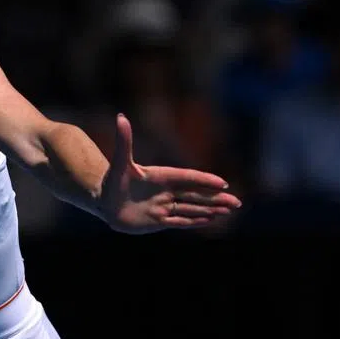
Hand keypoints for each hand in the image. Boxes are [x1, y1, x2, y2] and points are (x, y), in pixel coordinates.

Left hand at [99, 113, 240, 233]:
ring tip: (229, 209)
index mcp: (160, 176)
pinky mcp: (158, 220)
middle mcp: (165, 191)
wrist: (103, 200)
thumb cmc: (111, 180)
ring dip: (210, 209)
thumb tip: (120, 117)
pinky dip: (195, 221)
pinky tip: (210, 219)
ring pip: (192, 208)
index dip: (203, 181)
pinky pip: (180, 221)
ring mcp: (163, 206)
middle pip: (195, 194)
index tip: (222, 183)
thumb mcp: (119, 162)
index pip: (186, 178)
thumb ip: (124, 141)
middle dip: (215, 198)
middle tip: (237, 201)